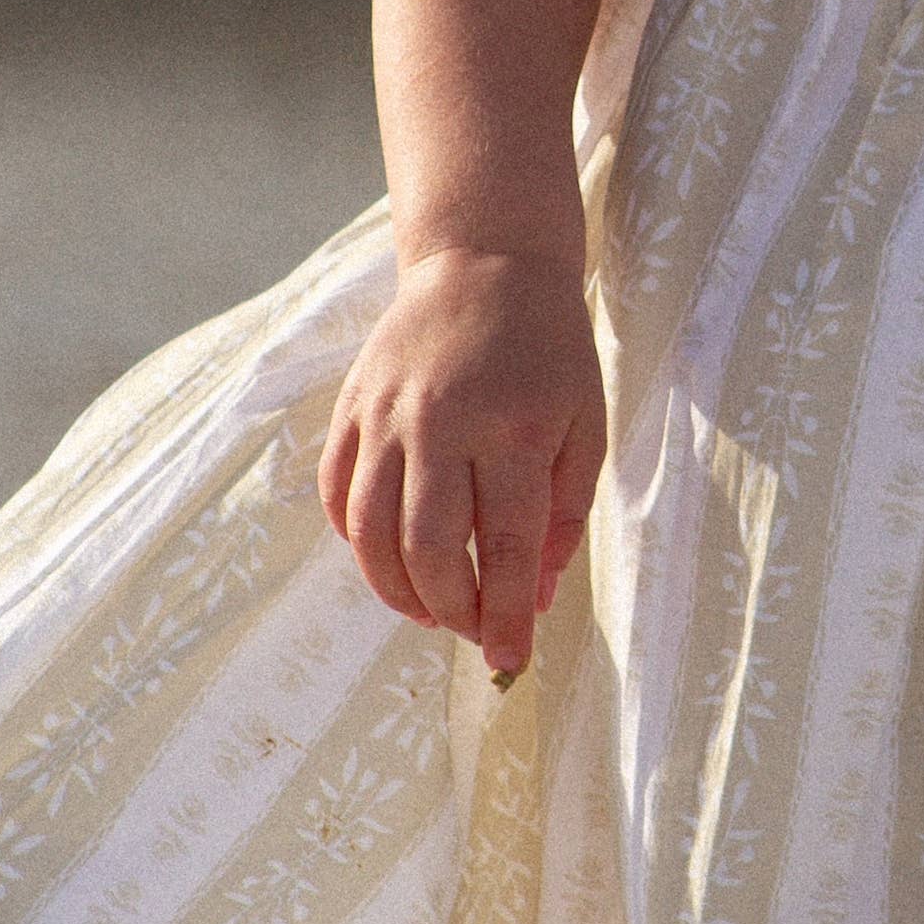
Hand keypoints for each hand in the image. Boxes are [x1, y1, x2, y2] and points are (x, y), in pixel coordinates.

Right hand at [319, 246, 606, 680]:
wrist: (486, 262)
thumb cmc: (549, 350)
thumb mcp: (586, 424)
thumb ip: (565, 513)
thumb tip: (539, 595)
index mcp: (511, 431)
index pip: (506, 550)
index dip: (507, 616)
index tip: (511, 661)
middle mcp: (440, 426)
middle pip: (430, 551)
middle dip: (452, 611)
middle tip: (474, 631)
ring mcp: (386, 417)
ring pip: (371, 533)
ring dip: (398, 590)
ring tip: (430, 612)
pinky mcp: (351, 409)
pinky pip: (337, 495)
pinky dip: (355, 543)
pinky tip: (387, 560)